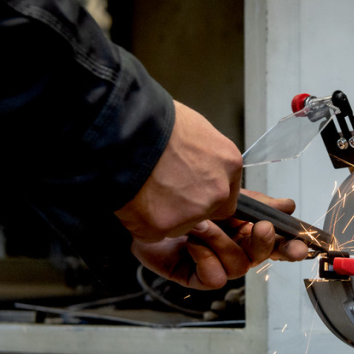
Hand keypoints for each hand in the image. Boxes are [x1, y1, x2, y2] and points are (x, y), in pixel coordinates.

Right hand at [114, 100, 243, 241]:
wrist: (125, 130)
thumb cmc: (156, 121)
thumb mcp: (195, 128)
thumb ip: (206, 155)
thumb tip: (199, 163)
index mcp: (229, 164)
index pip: (227, 193)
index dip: (205, 193)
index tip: (189, 188)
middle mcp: (218, 191)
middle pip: (207, 212)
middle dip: (188, 206)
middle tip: (163, 190)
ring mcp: (193, 212)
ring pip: (180, 224)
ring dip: (164, 215)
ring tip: (143, 189)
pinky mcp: (163, 226)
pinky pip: (152, 232)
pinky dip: (140, 222)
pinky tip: (131, 199)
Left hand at [131, 190, 309, 289]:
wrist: (141, 196)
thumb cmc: (178, 194)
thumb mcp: (224, 193)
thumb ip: (257, 202)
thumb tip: (288, 206)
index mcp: (241, 228)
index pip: (272, 241)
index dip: (288, 245)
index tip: (300, 245)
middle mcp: (230, 248)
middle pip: (260, 256)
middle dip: (264, 244)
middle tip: (261, 228)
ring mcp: (212, 263)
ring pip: (238, 266)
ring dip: (223, 242)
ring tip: (204, 223)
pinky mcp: (194, 276)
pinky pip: (215, 278)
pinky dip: (206, 257)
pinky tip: (192, 242)